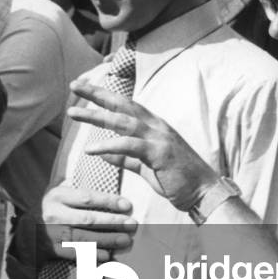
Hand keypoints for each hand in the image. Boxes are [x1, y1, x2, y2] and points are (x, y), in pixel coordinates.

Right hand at [39, 185, 135, 262]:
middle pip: (87, 219)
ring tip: (125, 240)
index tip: (127, 205)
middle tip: (132, 224)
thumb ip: (80, 192)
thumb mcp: (60, 194)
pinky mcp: (52, 250)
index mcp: (56, 196)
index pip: (86, 198)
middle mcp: (53, 215)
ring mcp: (51, 234)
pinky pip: (76, 254)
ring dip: (107, 240)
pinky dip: (93, 255)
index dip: (108, 201)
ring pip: (84, 238)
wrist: (26, 231)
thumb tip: (112, 190)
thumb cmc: (53, 209)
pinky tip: (108, 255)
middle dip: (113, 222)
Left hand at [68, 79, 217, 210]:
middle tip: (74, 85)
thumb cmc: (177, 179)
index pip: (125, 105)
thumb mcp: (145, 166)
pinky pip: (129, 146)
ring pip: (122, 121)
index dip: (104, 95)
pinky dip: (109, 145)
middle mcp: (156, 126)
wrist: (204, 193)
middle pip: (122, 104)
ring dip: (96, 116)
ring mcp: (159, 138)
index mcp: (153, 126)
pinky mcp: (160, 153)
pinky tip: (90, 149)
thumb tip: (102, 152)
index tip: (83, 88)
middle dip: (97, 94)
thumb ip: (125, 158)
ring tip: (73, 113)